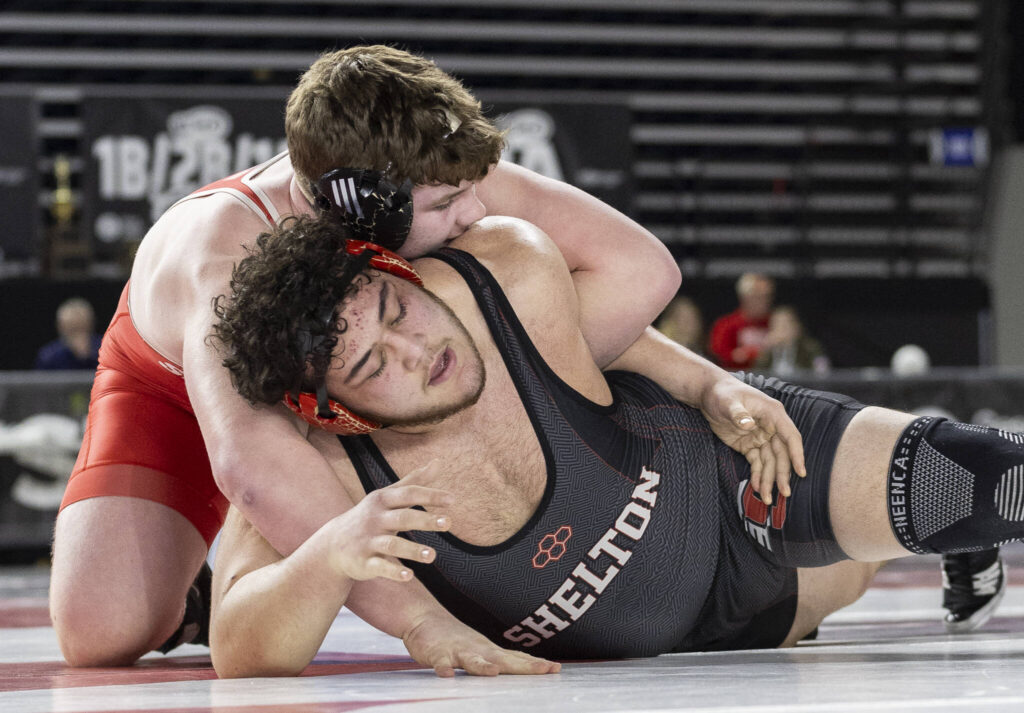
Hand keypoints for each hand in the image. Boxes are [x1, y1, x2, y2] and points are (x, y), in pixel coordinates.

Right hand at [326, 461, 453, 581]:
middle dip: (425, 520)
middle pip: (402, 517)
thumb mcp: (388, 496)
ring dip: (413, 550)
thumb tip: (438, 462)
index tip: (453, 500)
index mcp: (382, 500)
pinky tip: (409, 575)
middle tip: (449, 523)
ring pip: (392, 544)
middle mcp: (375, 519)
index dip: (430, 496)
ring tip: (433, 555)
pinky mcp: (363, 562)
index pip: (408, 494)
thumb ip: (413, 481)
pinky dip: (393, 571)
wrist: (332, 546)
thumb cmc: (370, 517)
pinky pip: (379, 566)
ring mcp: (368, 541)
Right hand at [403, 609, 561, 677]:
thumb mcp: (482, 650)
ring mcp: (458, 650)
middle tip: (545, 669)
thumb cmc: (456, 639)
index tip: (556, 669)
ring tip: (494, 673)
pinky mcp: (437, 653)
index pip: (517, 659)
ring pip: (472, 660)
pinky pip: (440, 662)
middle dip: (524, 666)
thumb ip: (502, 659)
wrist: (424, 618)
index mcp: (489, 651)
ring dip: (483, 667)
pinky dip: (443, 668)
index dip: (536, 664)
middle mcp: (478, 649)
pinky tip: (447, 675)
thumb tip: (529, 665)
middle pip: (504, 660)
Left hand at [699, 376, 805, 504]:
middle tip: (784, 493)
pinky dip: (757, 475)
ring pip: (770, 462)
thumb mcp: (728, 402)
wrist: (709, 394)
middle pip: (782, 454)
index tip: (801, 472)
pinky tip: (757, 488)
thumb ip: (738, 413)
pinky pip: (757, 463)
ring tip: (768, 499)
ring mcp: (760, 437)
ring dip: (769, 479)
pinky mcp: (749, 445)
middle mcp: (771, 427)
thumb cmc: (722, 393)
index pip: (790, 436)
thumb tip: (748, 424)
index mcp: (773, 414)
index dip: (797, 454)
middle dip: (783, 474)